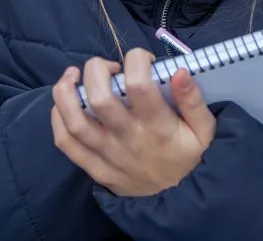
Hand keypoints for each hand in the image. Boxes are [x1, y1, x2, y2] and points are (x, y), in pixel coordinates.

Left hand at [51, 47, 215, 196]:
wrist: (179, 204)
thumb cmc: (190, 158)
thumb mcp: (205, 131)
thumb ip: (194, 100)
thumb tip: (178, 71)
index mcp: (159, 126)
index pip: (139, 85)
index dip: (135, 60)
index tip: (141, 58)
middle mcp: (129, 139)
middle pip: (100, 99)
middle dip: (97, 70)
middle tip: (108, 66)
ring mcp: (108, 156)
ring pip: (75, 122)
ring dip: (66, 92)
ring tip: (73, 75)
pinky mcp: (95, 169)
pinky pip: (66, 144)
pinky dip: (58, 119)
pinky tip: (63, 103)